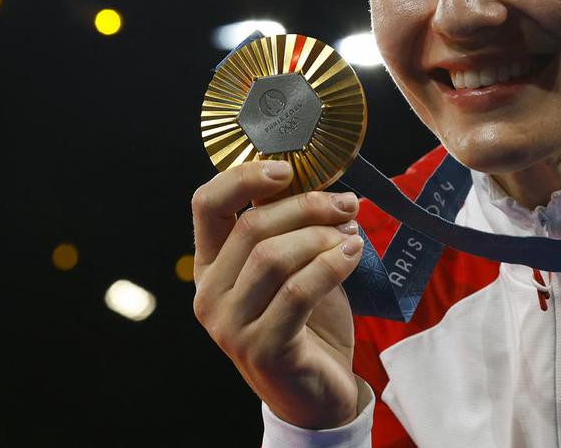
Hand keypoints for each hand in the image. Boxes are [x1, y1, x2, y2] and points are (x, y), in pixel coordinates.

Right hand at [191, 158, 364, 428]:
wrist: (316, 391)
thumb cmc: (306, 320)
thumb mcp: (292, 267)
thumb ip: (293, 229)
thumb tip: (328, 186)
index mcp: (210, 265)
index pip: (206, 204)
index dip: (243, 177)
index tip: (288, 168)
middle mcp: (209, 294)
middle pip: (252, 226)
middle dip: (308, 206)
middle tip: (348, 204)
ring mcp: (231, 325)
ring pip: (273, 256)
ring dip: (322, 236)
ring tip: (353, 234)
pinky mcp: (262, 348)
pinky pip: (297, 291)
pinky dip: (332, 265)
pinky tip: (354, 254)